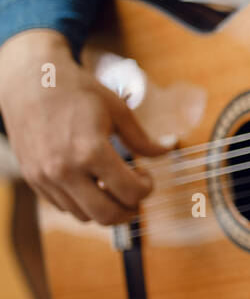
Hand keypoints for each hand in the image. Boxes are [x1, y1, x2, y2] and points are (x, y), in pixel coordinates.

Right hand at [0, 29, 169, 224]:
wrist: (30, 82)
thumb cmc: (78, 92)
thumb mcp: (118, 110)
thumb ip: (143, 138)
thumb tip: (171, 147)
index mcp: (90, 151)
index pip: (130, 193)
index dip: (147, 188)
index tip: (146, 175)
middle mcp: (64, 170)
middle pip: (107, 215)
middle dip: (130, 210)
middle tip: (136, 194)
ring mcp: (45, 177)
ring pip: (84, 216)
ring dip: (105, 207)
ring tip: (113, 186)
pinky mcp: (32, 179)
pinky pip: (63, 207)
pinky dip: (83, 203)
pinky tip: (92, 183)